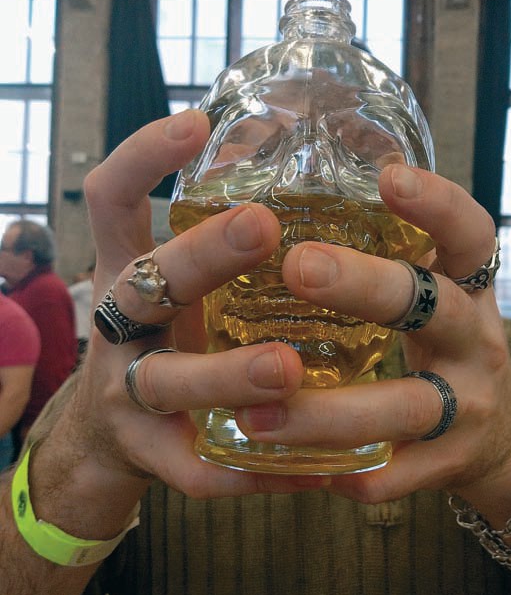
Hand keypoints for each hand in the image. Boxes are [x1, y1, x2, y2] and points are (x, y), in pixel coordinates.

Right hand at [70, 109, 325, 498]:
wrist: (109, 436)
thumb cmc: (168, 339)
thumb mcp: (179, 286)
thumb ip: (222, 248)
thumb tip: (317, 176)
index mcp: (129, 270)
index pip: (113, 199)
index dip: (143, 159)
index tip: (196, 123)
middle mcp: (119, 325)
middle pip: (145, 284)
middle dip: (199, 255)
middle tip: (262, 226)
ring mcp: (127, 393)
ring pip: (168, 381)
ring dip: (224, 373)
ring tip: (287, 368)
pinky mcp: (148, 456)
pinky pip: (196, 469)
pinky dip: (246, 469)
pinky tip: (299, 471)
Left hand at [236, 164, 510, 522]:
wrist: (505, 441)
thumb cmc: (443, 348)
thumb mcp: (434, 297)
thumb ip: (387, 259)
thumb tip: (282, 198)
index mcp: (470, 289)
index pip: (470, 235)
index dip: (438, 205)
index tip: (390, 177)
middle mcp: (477, 341)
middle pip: (436, 307)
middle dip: (370, 286)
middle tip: (299, 266)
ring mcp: (470, 406)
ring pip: (408, 407)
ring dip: (332, 413)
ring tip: (258, 416)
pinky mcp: (453, 463)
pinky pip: (402, 475)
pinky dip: (355, 475)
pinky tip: (302, 474)